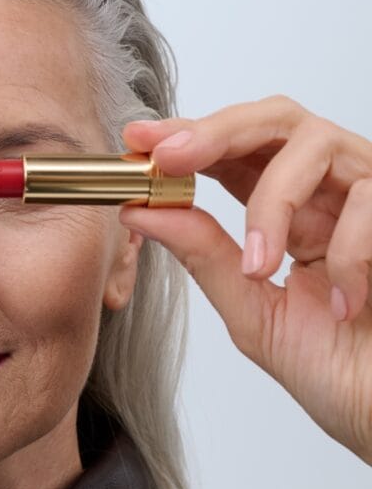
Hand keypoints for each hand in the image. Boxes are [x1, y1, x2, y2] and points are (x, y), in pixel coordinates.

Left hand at [118, 94, 371, 465]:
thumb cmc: (338, 369)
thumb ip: (203, 256)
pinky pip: (368, 200)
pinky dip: (344, 253)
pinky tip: (341, 303)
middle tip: (169, 157)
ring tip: (261, 266)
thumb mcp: (252, 310)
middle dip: (215, 131)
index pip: (237, 153)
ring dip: (272, 203)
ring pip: (316, 144)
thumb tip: (142, 210)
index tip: (139, 139)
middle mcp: (331, 192)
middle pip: (276, 119)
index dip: (187, 137)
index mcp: (293, 212)